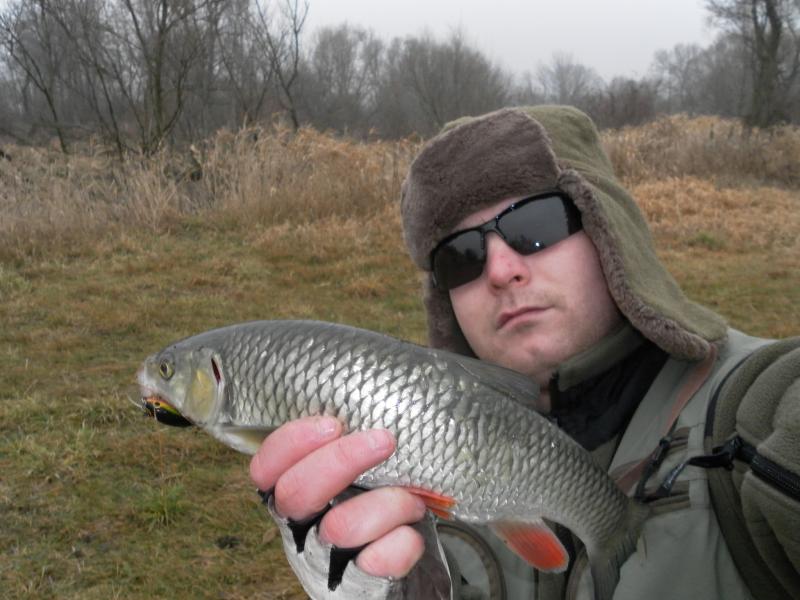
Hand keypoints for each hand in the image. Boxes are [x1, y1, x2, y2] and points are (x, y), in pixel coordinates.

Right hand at [250, 416, 427, 577]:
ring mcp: (328, 562)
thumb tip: (372, 413)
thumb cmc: (373, 512)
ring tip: (412, 497)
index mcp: (293, 499)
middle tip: (384, 440)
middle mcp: (301, 530)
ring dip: (388, 502)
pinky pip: (378, 562)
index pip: (265, 469)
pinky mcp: (361, 587)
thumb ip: (346, 452)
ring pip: (341, 527)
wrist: (395, 582)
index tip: (332, 423)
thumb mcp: (352, 480)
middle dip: (342, 459)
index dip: (291, 443)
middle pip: (296, 492)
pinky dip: (402, 541)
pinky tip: (412, 530)